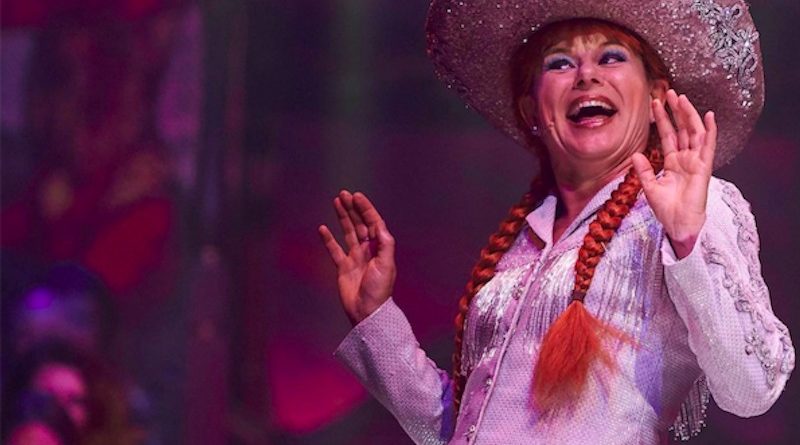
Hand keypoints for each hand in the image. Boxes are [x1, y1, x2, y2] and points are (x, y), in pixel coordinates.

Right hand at [318, 190, 396, 324]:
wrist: (367, 312)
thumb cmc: (379, 290)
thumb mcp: (386, 265)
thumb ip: (384, 244)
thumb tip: (379, 225)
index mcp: (380, 247)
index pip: (372, 222)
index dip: (365, 209)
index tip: (356, 196)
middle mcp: (368, 250)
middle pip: (359, 224)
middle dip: (352, 208)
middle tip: (343, 194)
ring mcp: (355, 258)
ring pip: (348, 232)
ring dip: (342, 217)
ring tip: (336, 202)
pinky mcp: (343, 267)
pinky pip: (334, 250)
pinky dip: (328, 239)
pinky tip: (323, 228)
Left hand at [631, 89, 716, 258]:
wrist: (678, 224)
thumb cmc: (666, 209)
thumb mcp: (649, 187)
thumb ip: (643, 170)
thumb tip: (635, 154)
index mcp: (673, 162)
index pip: (667, 135)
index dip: (662, 119)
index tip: (655, 103)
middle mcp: (686, 159)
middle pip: (681, 129)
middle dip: (675, 111)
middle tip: (669, 92)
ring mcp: (696, 162)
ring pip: (693, 132)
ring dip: (689, 115)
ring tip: (681, 98)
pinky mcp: (704, 167)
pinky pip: (708, 146)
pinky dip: (710, 130)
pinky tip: (709, 115)